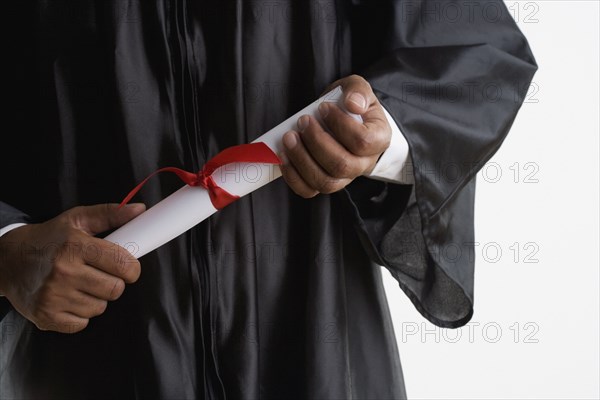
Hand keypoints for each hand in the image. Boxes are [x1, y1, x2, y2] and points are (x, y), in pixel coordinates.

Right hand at [0, 203, 145, 332]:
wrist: (8, 260)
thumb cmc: (49, 239)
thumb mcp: (78, 219)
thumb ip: (111, 214)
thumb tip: (139, 210)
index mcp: (75, 246)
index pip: (122, 264)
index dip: (132, 268)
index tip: (128, 267)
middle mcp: (63, 272)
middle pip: (115, 289)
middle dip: (114, 282)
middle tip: (101, 274)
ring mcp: (53, 296)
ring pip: (100, 307)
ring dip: (96, 298)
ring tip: (81, 284)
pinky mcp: (46, 316)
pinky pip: (82, 323)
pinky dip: (80, 313)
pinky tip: (70, 298)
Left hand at [280, 75, 390, 197]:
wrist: (345, 121)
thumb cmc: (350, 106)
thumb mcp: (357, 89)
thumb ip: (358, 90)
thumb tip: (352, 104)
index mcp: (378, 140)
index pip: (362, 141)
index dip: (340, 125)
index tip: (323, 107)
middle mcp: (363, 164)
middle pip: (341, 164)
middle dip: (316, 142)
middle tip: (302, 121)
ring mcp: (344, 178)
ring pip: (325, 181)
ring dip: (302, 159)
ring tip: (289, 138)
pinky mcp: (325, 183)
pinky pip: (309, 190)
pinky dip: (293, 176)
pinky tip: (284, 156)